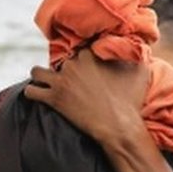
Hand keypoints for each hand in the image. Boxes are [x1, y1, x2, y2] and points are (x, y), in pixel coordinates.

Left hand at [24, 49, 149, 145]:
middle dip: (64, 71)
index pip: (79, 49)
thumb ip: (138, 54)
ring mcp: (61, 82)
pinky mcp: (54, 99)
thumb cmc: (131, 101)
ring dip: (41, 77)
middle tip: (71, 82)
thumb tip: (141, 45)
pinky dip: (32, 93)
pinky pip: (31, 91)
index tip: (84, 67)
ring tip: (46, 84)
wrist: (119, 127)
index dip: (81, 58)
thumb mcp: (139, 72)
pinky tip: (36, 95)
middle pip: (59, 62)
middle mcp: (73, 65)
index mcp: (90, 56)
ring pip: (37, 72)